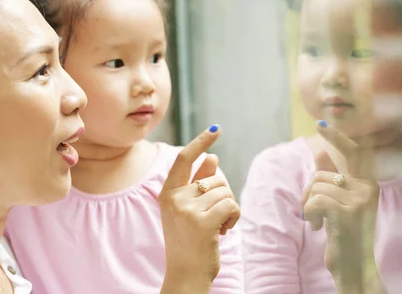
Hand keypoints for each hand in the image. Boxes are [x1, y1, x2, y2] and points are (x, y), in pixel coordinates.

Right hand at [159, 126, 240, 292]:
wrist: (184, 273)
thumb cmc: (188, 240)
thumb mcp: (188, 209)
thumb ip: (198, 183)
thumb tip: (212, 157)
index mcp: (167, 192)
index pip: (184, 159)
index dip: (200, 142)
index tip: (215, 129)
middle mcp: (174, 198)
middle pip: (214, 178)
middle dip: (223, 195)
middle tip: (215, 216)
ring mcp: (187, 209)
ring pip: (225, 192)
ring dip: (229, 209)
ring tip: (218, 226)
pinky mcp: (202, 221)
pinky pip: (231, 205)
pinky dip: (234, 217)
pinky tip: (223, 231)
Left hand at [302, 122, 380, 292]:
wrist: (353, 265)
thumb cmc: (343, 234)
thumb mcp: (338, 204)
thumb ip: (331, 178)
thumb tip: (319, 152)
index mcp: (367, 185)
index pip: (354, 153)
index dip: (337, 138)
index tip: (321, 124)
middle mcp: (368, 189)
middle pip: (322, 174)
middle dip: (309, 191)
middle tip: (312, 211)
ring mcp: (360, 200)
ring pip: (315, 187)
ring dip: (308, 206)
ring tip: (319, 223)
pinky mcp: (347, 212)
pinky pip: (314, 200)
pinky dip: (310, 214)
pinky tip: (319, 228)